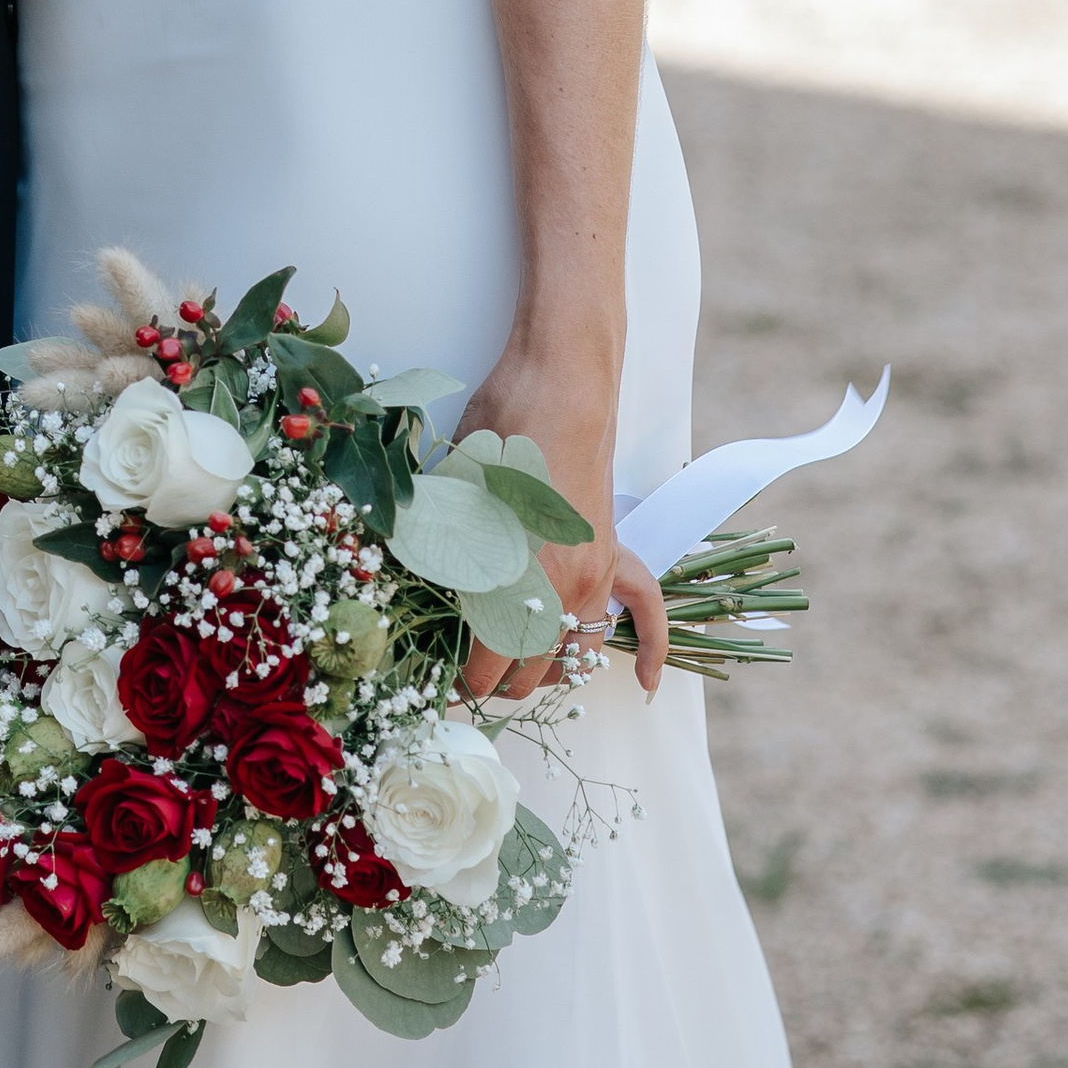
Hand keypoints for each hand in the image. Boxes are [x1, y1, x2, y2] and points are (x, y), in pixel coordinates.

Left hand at [453, 345, 667, 702]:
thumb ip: (443, 552)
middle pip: (529, 669)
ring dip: (544, 668)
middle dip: (496, 683)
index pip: (487, 664)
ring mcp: (596, 572)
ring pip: (573, 652)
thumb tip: (421, 598)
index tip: (439, 683)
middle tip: (463, 677)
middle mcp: (563, 587)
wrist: (564, 384)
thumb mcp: (454, 491)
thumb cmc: (501, 428)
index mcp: (518, 578)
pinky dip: (646, 648)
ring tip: (511, 667)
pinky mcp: (613, 553)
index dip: (460, 684)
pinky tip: (645, 678)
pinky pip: (640, 616)